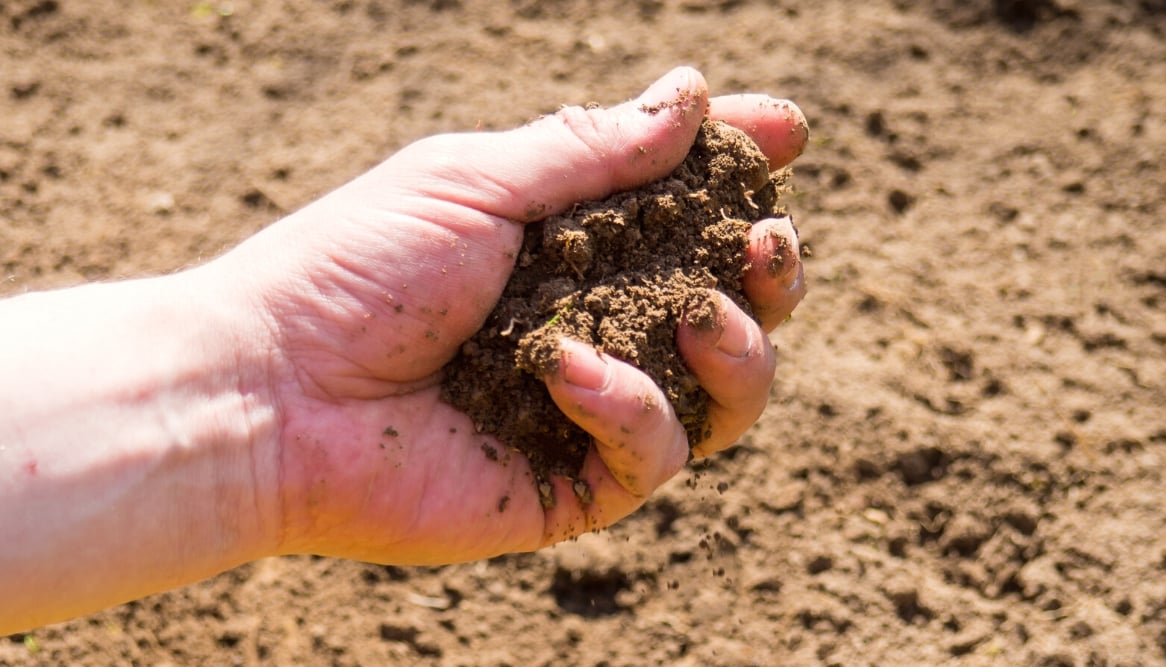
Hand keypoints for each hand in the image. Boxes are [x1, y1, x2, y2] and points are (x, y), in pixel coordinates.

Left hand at [216, 67, 808, 563]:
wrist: (268, 391)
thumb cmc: (354, 271)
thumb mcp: (474, 182)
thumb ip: (591, 149)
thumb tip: (695, 94)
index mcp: (572, 248)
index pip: (683, 209)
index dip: (739, 172)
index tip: (787, 134)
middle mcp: (596, 326)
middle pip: (732, 305)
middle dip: (772, 272)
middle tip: (766, 242)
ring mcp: (592, 410)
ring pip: (727, 393)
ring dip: (739, 348)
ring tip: (702, 311)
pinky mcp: (575, 486)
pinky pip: (655, 454)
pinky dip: (625, 405)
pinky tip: (562, 371)